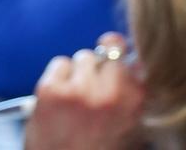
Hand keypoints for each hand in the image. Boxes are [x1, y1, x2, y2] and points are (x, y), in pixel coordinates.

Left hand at [23, 34, 145, 149]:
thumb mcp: (128, 130)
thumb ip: (132, 96)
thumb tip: (134, 63)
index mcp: (134, 104)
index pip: (133, 61)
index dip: (120, 61)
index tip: (113, 65)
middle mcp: (110, 94)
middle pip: (108, 54)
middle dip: (100, 68)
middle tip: (90, 90)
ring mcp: (80, 90)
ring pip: (83, 57)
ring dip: (79, 73)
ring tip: (74, 100)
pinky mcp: (51, 90)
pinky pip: (60, 63)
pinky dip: (58, 77)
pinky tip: (58, 100)